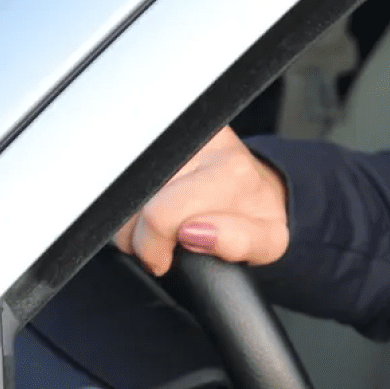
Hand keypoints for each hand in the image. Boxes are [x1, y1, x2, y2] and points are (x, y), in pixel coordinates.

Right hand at [114, 127, 290, 275]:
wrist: (258, 185)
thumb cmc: (256, 217)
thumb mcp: (267, 242)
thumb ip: (238, 242)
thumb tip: (193, 232)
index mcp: (231, 171)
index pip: (159, 215)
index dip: (154, 248)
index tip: (167, 257)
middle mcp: (205, 144)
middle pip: (136, 204)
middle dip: (141, 237)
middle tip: (164, 245)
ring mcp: (178, 135)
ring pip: (122, 192)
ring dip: (133, 220)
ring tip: (164, 224)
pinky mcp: (160, 130)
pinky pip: (122, 175)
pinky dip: (129, 201)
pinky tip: (153, 204)